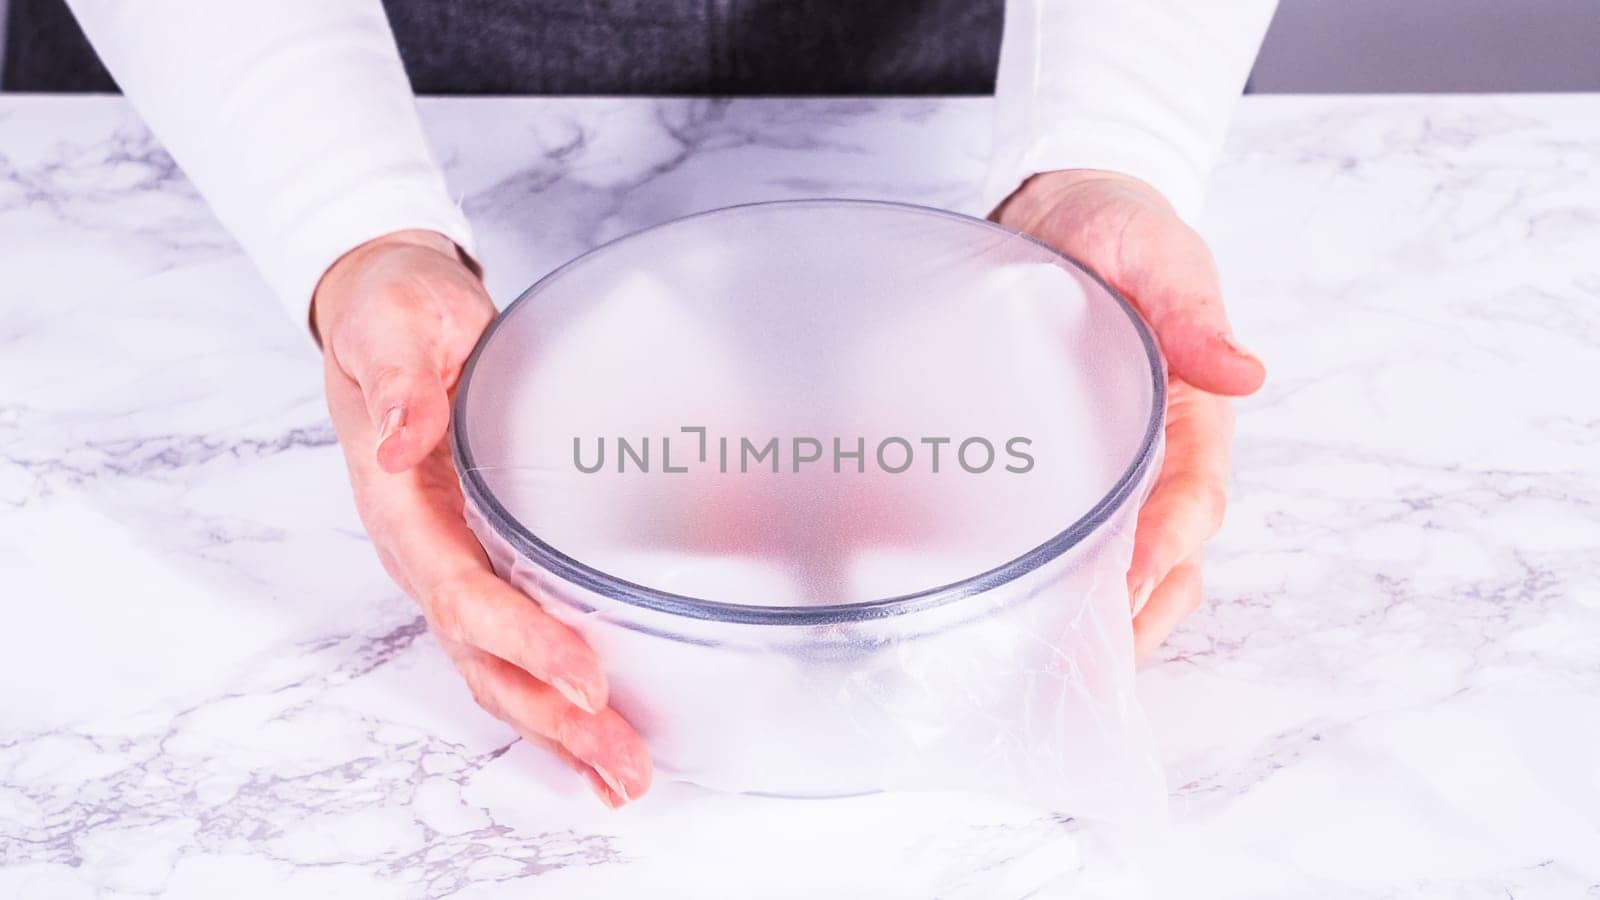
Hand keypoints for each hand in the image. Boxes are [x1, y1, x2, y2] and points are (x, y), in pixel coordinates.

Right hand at [314, 229, 652, 805]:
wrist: (386, 317)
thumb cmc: (395, 317)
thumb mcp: (394, 326)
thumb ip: (399, 381)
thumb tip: (401, 438)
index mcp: (401, 506)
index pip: (462, 593)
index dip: (524, 641)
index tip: (588, 678)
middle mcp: (424, 554)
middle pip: (483, 659)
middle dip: (554, 719)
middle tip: (624, 764)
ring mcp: (451, 567)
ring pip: (497, 671)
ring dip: (561, 729)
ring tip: (625, 775)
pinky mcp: (482, 565)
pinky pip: (513, 648)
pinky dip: (555, 700)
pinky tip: (600, 735)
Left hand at [993, 170, 1265, 659]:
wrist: (1063, 214)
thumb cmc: (1116, 230)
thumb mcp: (1156, 254)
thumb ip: (1190, 309)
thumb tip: (1248, 372)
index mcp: (1194, 409)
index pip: (1196, 492)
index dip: (1171, 538)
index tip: (1137, 570)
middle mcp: (1163, 450)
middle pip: (1173, 549)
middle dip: (1142, 603)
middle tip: (1091, 651)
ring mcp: (1120, 464)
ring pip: (1136, 559)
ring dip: (1115, 613)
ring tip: (1066, 662)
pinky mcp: (1073, 466)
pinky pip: (1085, 536)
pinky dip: (1075, 583)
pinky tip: (1037, 619)